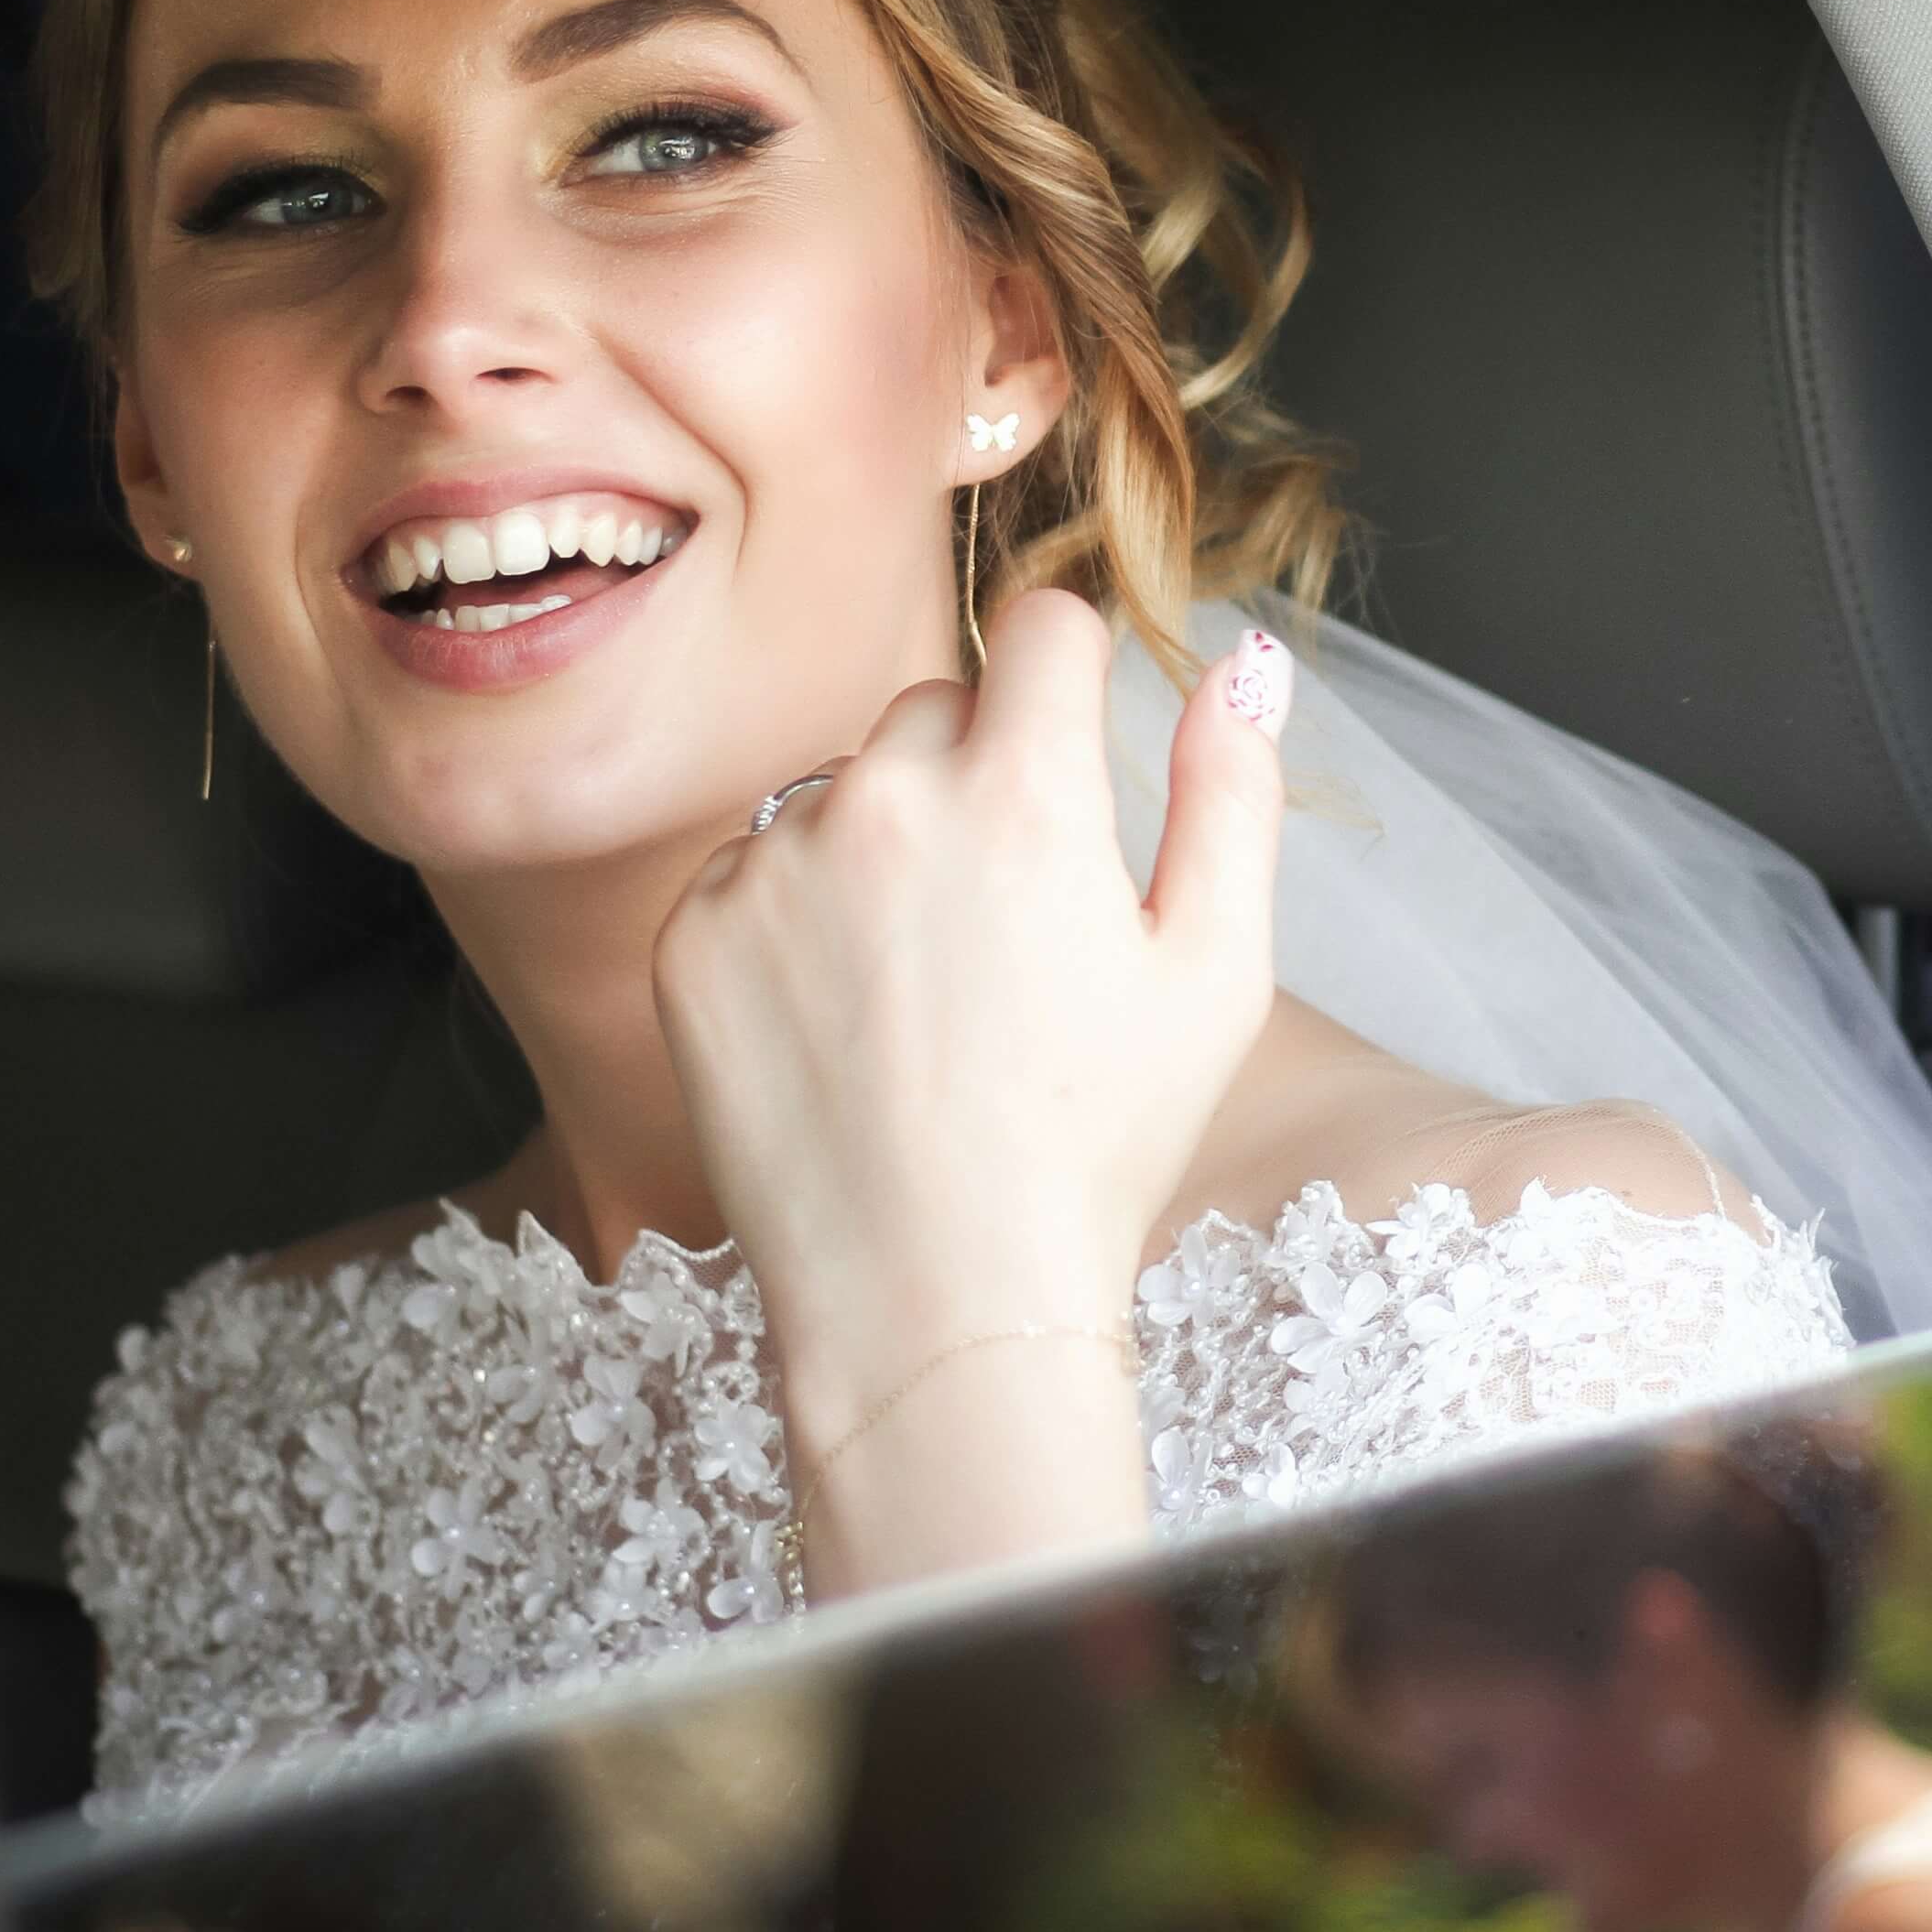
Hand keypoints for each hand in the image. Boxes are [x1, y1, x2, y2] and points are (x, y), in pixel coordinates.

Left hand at [652, 588, 1292, 1442]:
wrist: (934, 1306)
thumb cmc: (1092, 1151)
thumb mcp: (1216, 973)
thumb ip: (1232, 793)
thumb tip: (1242, 661)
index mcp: (1024, 792)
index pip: (1040, 626)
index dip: (1069, 678)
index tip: (1069, 749)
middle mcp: (882, 800)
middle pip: (934, 706)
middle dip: (974, 774)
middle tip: (1005, 922)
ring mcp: (770, 866)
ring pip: (836, 790)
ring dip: (877, 847)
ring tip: (919, 994)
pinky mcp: (690, 939)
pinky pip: (747, 871)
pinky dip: (789, 924)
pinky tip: (842, 1027)